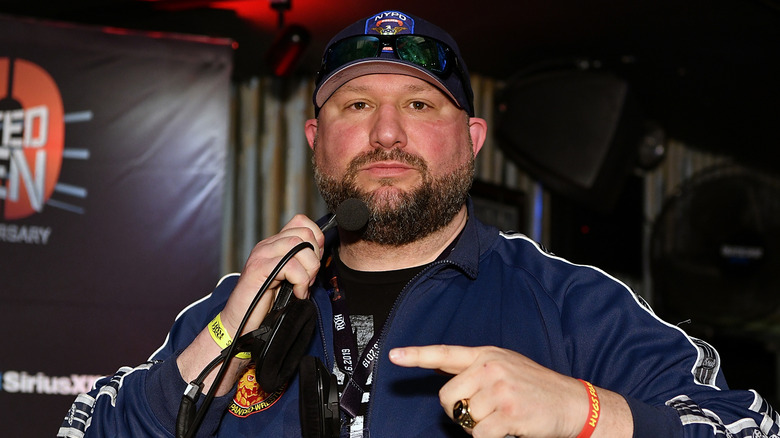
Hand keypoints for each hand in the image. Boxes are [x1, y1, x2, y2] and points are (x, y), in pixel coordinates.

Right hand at [221, 214, 324, 336]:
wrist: (240, 322)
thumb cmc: (264, 303)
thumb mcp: (288, 279)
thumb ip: (300, 264)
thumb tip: (320, 255)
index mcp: (274, 245)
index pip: (301, 222)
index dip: (316, 239)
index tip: (315, 261)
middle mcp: (267, 245)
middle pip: (305, 234)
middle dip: (315, 258)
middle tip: (309, 279)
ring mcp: (262, 255)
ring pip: (300, 246)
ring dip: (309, 270)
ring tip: (302, 287)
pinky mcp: (259, 269)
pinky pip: (292, 266)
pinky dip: (301, 282)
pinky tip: (296, 294)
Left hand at [389, 345, 591, 437]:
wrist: (572, 402)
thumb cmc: (535, 386)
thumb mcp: (504, 364)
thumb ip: (471, 366)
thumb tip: (438, 366)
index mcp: (486, 354)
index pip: (445, 353)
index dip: (417, 355)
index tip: (394, 355)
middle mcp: (490, 367)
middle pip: (447, 397)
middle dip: (458, 411)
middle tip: (481, 412)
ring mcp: (500, 389)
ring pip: (463, 418)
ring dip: (478, 426)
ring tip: (500, 417)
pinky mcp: (508, 412)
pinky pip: (478, 434)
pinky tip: (505, 428)